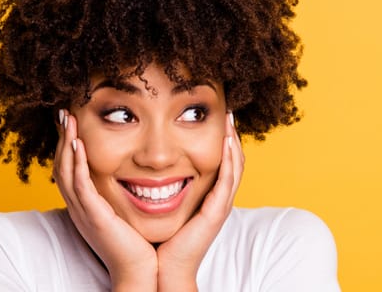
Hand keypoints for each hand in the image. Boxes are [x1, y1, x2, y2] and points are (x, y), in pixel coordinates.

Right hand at [53, 110, 157, 291]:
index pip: (69, 170)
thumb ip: (119, 196)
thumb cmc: (137, 245)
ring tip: (68, 120)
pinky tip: (79, 144)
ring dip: (66, 144)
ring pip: (66, 172)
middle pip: (61, 166)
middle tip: (63, 113)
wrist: (140, 273)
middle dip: (62, 138)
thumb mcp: (123, 214)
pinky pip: (80, 186)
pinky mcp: (94, 217)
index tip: (71, 123)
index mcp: (86, 207)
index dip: (67, 146)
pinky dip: (77, 163)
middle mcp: (79, 208)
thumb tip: (130, 176)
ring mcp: (84, 213)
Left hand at [156, 112, 244, 291]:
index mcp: (208, 198)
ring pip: (236, 166)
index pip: (221, 163)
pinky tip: (226, 140)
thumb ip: (162, 188)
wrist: (164, 270)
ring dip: (233, 140)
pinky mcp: (217, 212)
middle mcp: (218, 200)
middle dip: (231, 135)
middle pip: (233, 160)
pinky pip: (228, 179)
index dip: (221, 141)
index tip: (214, 118)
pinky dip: (229, 158)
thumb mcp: (163, 207)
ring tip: (229, 118)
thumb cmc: (161, 240)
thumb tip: (146, 167)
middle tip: (227, 111)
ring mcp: (220, 206)